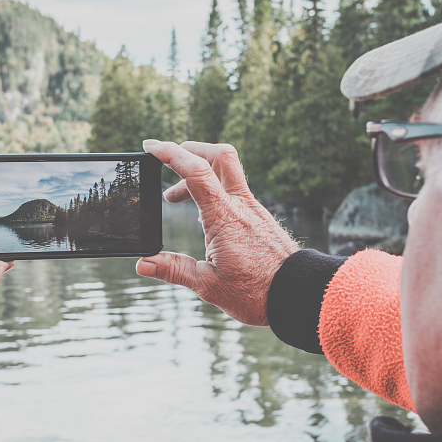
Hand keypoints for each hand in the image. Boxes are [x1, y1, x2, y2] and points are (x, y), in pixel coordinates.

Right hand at [136, 140, 298, 325]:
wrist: (298, 294)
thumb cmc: (256, 293)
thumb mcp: (208, 285)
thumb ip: (174, 270)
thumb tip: (142, 264)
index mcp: (223, 217)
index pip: (196, 171)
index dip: (171, 153)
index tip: (150, 146)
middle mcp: (240, 205)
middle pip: (219, 155)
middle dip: (190, 149)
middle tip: (166, 160)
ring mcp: (252, 209)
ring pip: (227, 172)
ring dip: (199, 173)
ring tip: (174, 198)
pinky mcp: (259, 218)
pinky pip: (233, 191)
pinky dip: (212, 191)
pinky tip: (203, 215)